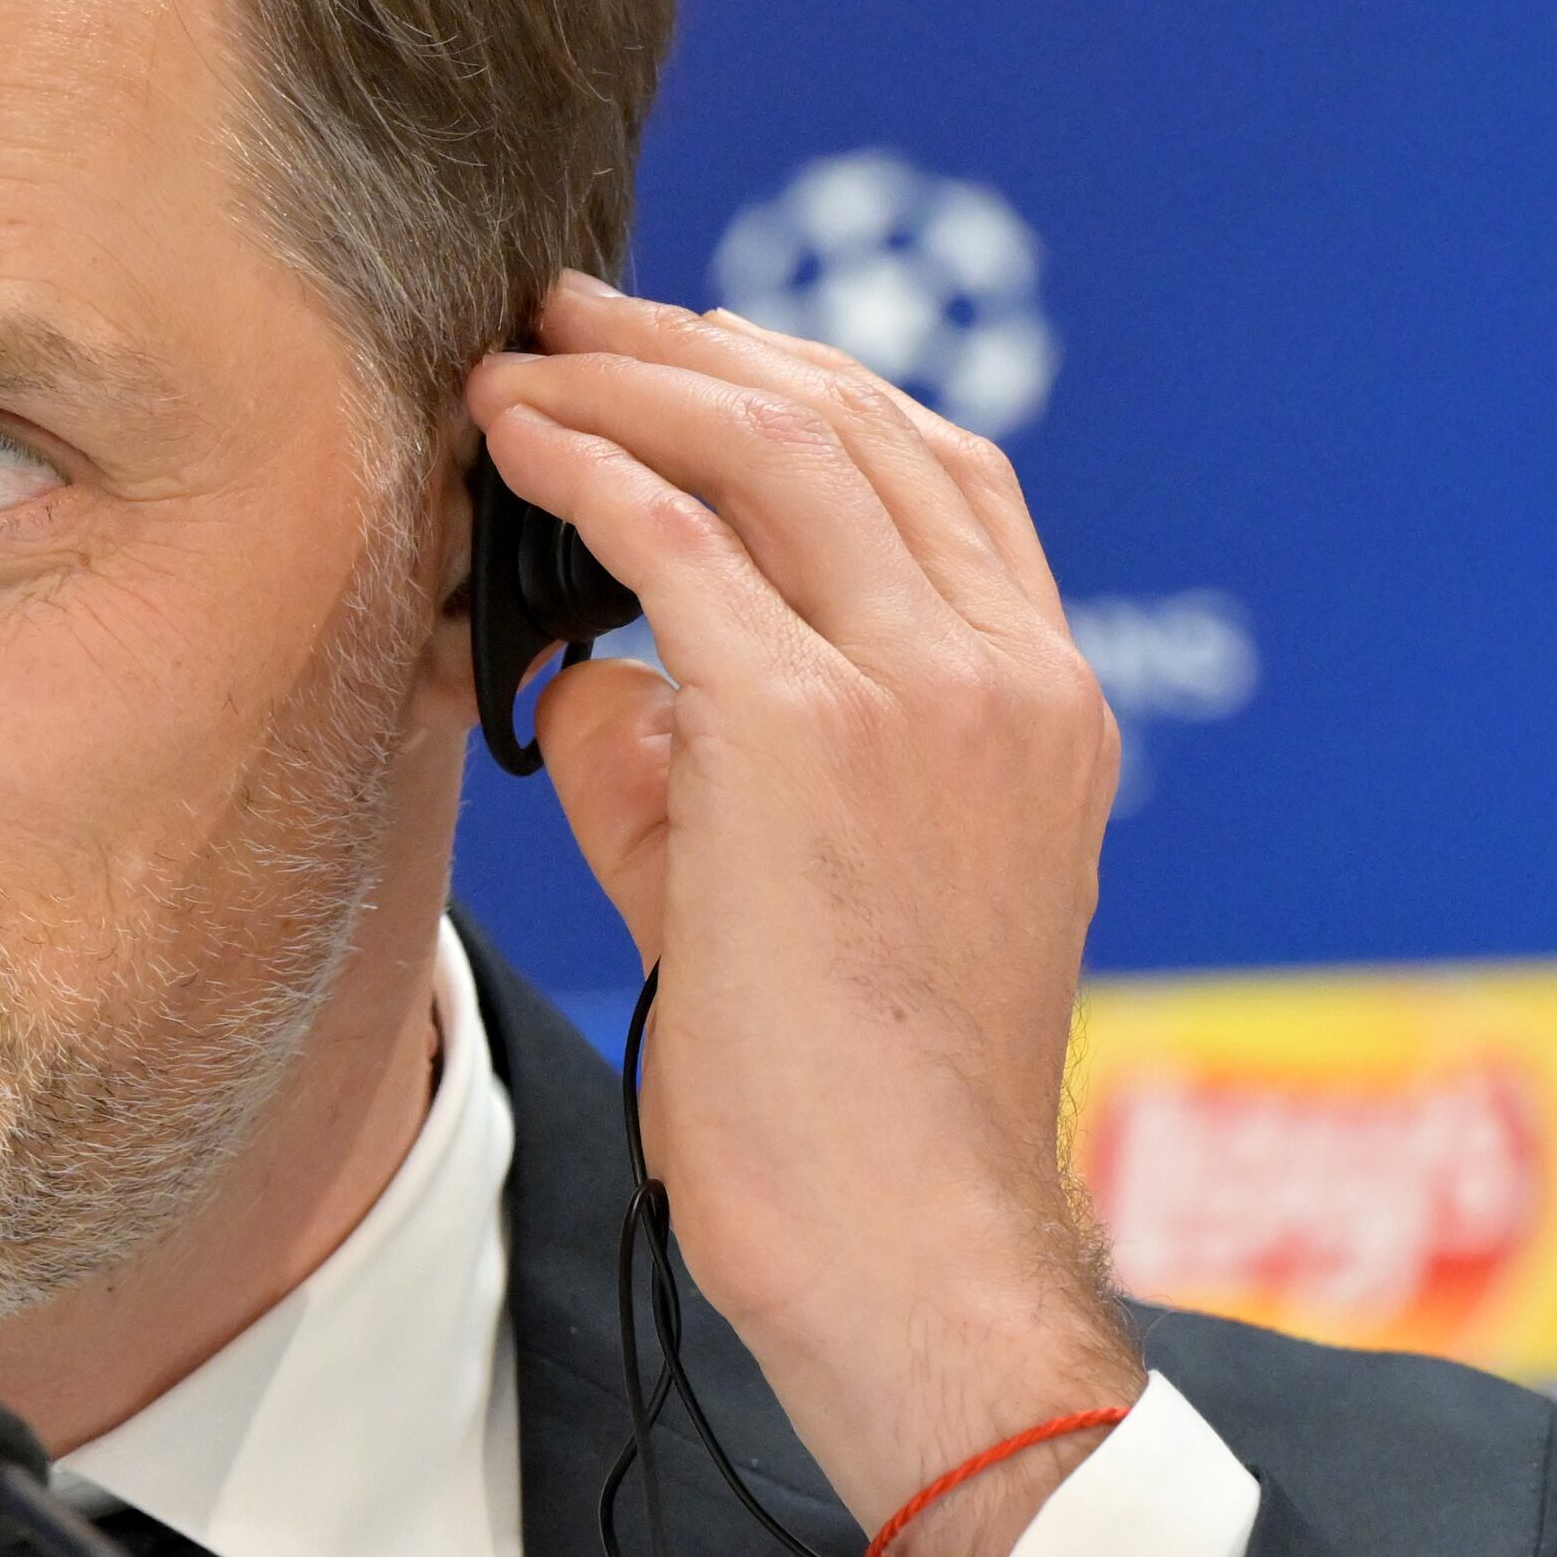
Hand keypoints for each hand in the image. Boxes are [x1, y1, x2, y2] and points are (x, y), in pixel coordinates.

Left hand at [482, 275, 1139, 1556]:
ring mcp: (925, 692)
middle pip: (856, 426)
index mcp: (1047, 704)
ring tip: (518, 359)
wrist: (904, 1240)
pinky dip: (587, 465)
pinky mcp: (812, 734)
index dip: (805, 390)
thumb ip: (694, 772)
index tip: (686, 361)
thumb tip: (587, 673)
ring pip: (773, 448)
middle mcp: (1008, 674)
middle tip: (573, 316)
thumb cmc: (844, 1111)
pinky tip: (509, 440)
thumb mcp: (784, 897)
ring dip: (629, 381)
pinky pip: (682, 544)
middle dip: (698, 349)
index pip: (942, 474)